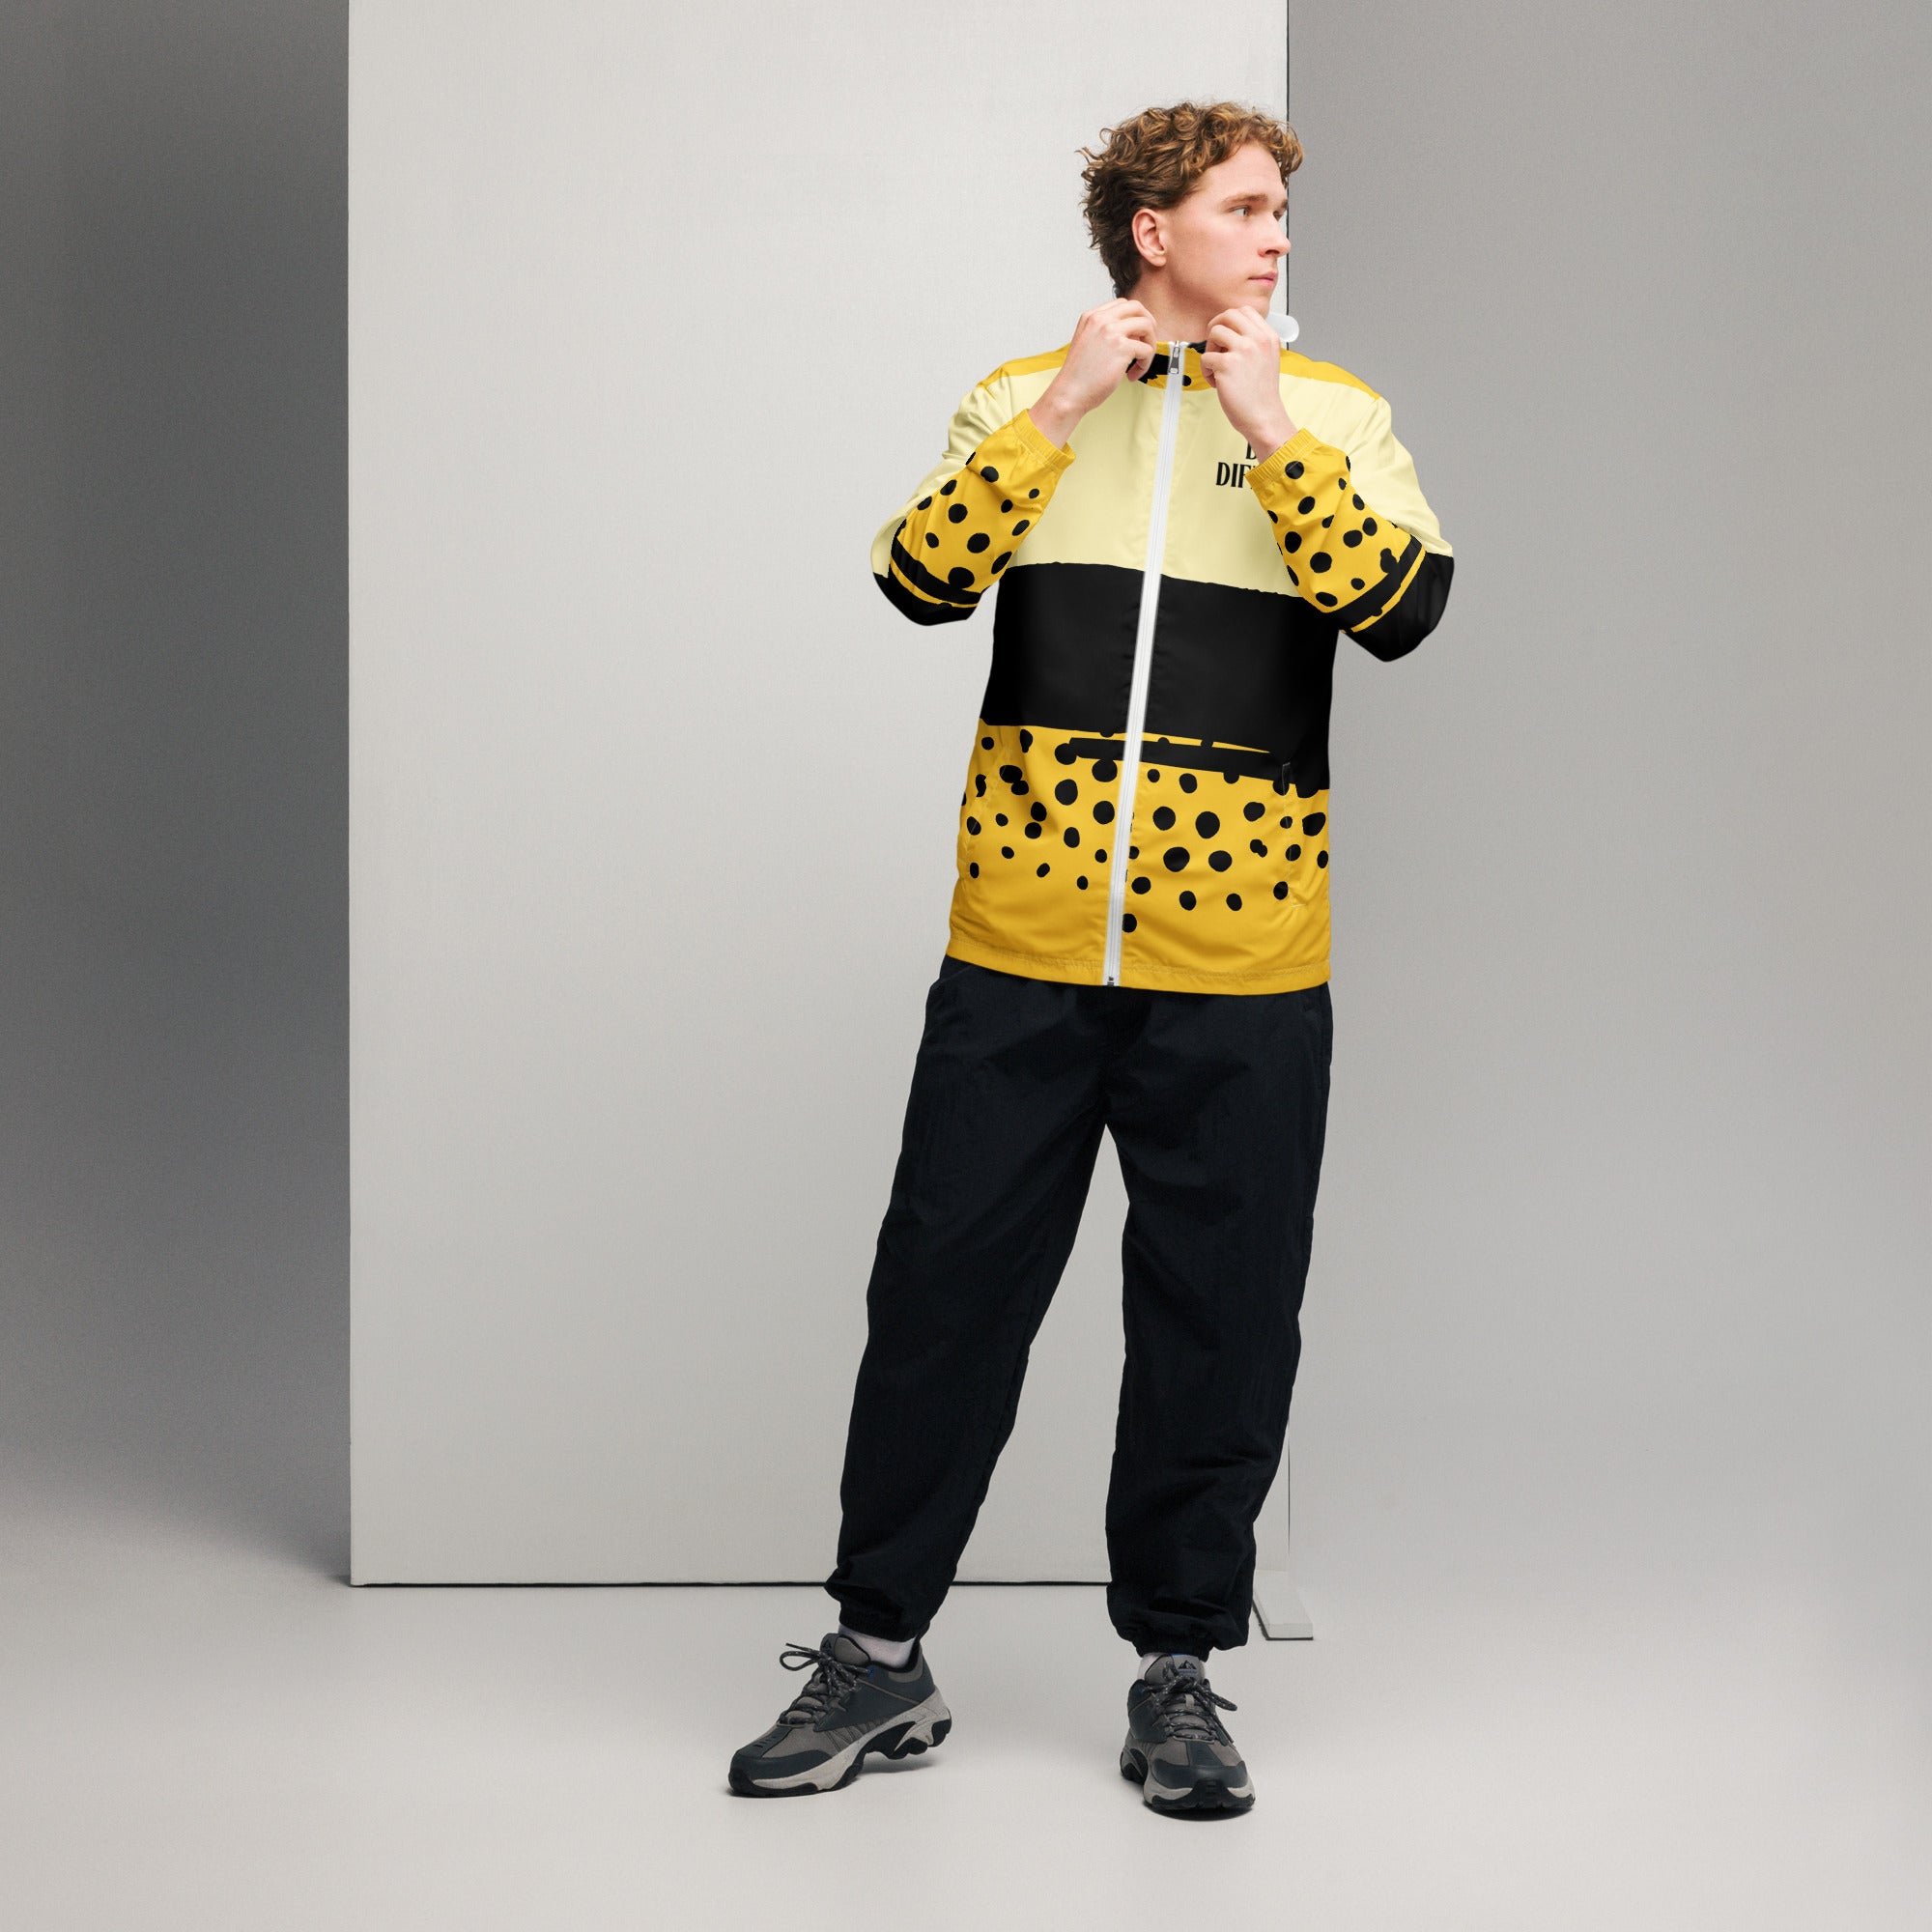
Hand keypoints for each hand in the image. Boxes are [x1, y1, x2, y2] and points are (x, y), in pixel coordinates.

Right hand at [1026, 300, 1157, 445]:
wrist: (1069, 393)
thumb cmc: (1079, 376)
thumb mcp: (1088, 343)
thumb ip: (1106, 333)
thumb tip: (1133, 334)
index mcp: (1091, 316)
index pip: (1122, 304)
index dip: (1135, 318)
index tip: (1137, 335)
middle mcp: (1101, 319)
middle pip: (1137, 308)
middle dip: (1148, 324)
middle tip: (1147, 343)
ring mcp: (1111, 331)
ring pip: (1147, 325)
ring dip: (1150, 344)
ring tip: (1141, 361)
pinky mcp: (1121, 347)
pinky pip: (1147, 349)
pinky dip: (1144, 364)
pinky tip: (1132, 375)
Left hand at [1200, 308, 1295, 458]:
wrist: (1264, 417)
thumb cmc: (1262, 394)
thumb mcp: (1267, 359)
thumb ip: (1254, 342)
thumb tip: (1230, 332)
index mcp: (1268, 337)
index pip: (1245, 311)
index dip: (1230, 320)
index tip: (1225, 334)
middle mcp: (1258, 339)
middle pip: (1228, 315)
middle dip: (1216, 327)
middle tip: (1214, 345)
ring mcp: (1243, 350)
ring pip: (1214, 331)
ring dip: (1210, 349)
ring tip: (1217, 367)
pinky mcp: (1227, 364)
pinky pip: (1206, 357)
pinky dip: (1207, 371)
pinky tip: (1217, 383)